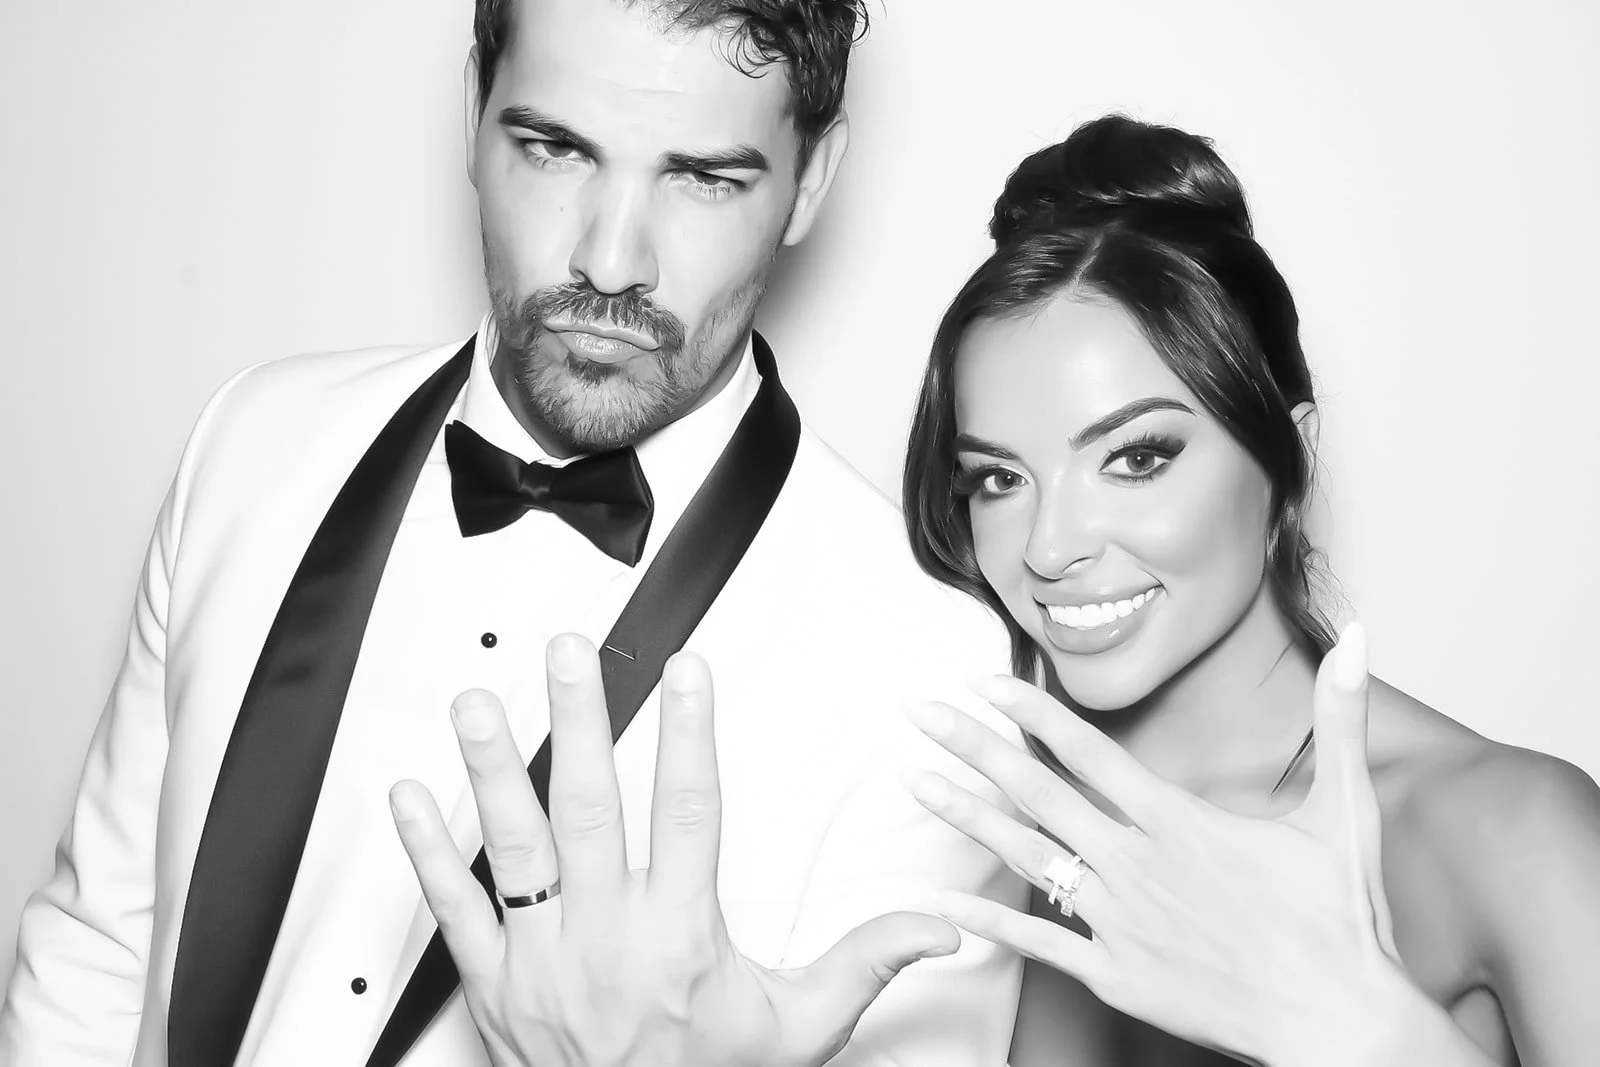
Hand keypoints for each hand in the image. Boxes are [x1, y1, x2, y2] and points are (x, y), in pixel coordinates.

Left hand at [389, 634, 957, 1066]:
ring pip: (514, 847)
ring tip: (477, 704)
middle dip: (580, 722)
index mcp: (680, 936)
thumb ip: (863, 963)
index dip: (691, 736)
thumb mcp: (800, 1029)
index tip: (687, 674)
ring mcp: (542, 958)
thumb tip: (933, 929)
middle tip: (568, 656)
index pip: (690, 813)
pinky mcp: (493, 983)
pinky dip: (426, 852)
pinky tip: (408, 797)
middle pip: (590, 809)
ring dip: (493, 769)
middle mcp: (606, 938)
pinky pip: (453, 910)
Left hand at [904, 623, 1405, 1064]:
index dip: (1031, 712)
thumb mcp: (1347, 811)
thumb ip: (1341, 718)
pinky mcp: (1117, 977)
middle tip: (919, 713)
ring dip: (967, 817)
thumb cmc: (1343, 923)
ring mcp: (1121, 923)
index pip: (1088, 751)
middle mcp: (1138, 865)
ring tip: (915, 782)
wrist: (1340, 1025)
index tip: (982, 681)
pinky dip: (993, 922)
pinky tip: (948, 904)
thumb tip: (1360, 639)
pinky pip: (1042, 944)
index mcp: (1181, 822)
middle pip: (1038, 793)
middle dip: (973, 748)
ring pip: (1028, 859)